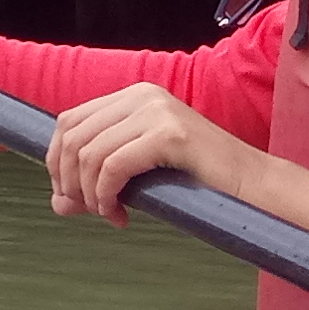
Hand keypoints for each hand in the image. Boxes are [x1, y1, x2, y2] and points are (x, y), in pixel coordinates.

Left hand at [47, 81, 243, 224]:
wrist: (250, 187)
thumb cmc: (197, 183)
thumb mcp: (139, 175)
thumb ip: (97, 183)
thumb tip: (58, 203)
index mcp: (133, 96)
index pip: (68, 122)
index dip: (58, 162)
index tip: (70, 196)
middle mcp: (142, 95)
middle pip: (73, 137)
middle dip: (69, 181)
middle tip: (87, 211)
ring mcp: (156, 111)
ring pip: (89, 154)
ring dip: (89, 194)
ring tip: (109, 214)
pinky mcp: (169, 134)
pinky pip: (113, 167)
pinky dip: (106, 196)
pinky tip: (119, 214)